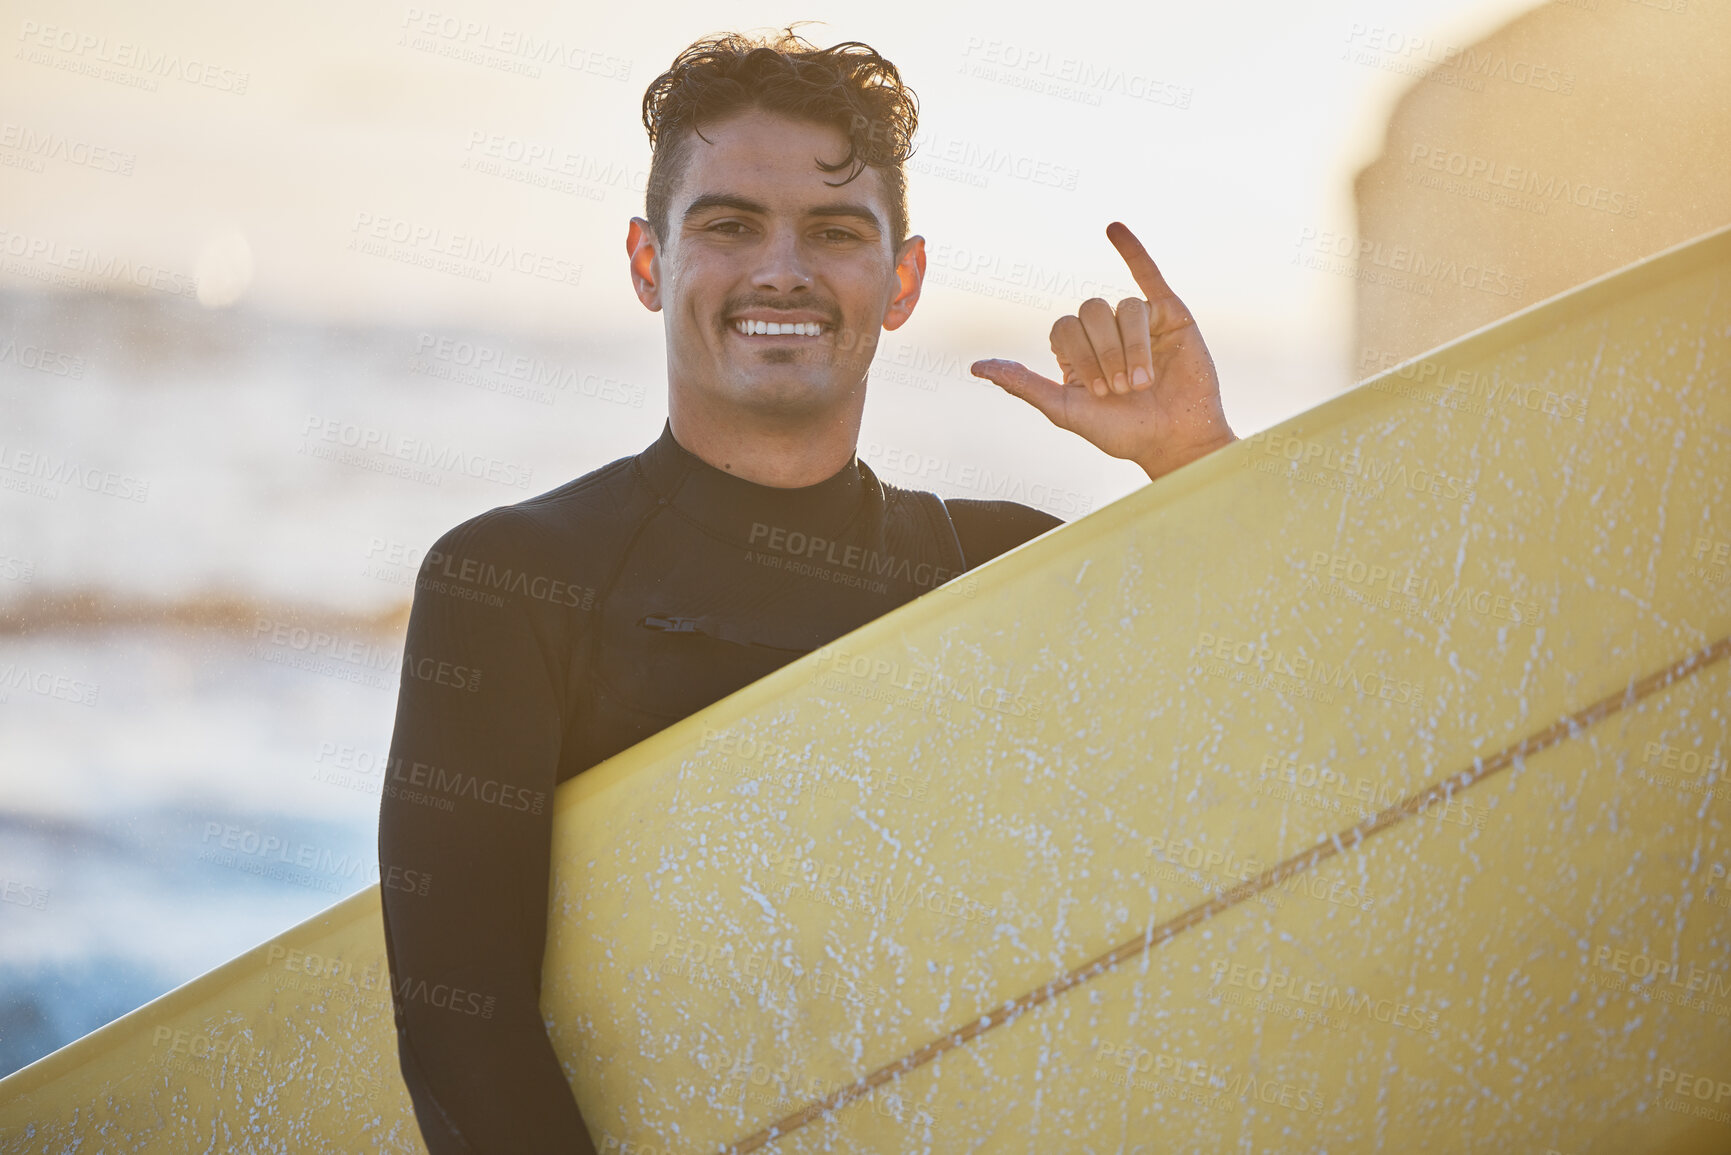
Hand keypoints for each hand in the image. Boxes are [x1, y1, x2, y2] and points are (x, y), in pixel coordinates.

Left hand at [971, 221, 1235, 482]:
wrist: (1175, 440)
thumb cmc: (1122, 431)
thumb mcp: (1066, 410)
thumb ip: (1024, 384)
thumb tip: (976, 367)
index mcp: (1078, 351)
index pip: (1064, 327)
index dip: (1079, 354)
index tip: (1096, 392)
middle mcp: (1105, 331)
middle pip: (1091, 311)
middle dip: (1104, 353)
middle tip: (1120, 390)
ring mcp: (1138, 321)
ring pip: (1125, 308)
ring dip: (1131, 347)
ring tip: (1142, 383)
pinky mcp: (1171, 315)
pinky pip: (1148, 275)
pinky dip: (1132, 250)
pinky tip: (1113, 228)